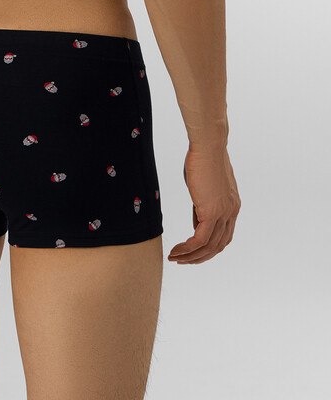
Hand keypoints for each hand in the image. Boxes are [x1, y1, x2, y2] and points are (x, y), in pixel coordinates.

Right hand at [168, 145, 239, 264]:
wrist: (209, 146)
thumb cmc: (203, 159)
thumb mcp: (204, 186)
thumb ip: (204, 204)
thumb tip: (198, 220)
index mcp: (233, 206)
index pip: (224, 236)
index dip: (209, 247)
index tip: (193, 251)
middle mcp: (232, 212)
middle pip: (218, 246)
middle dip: (200, 257)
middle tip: (182, 260)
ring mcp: (223, 213)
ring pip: (209, 246)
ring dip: (191, 256)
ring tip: (175, 258)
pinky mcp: (212, 212)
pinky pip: (200, 239)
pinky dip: (188, 248)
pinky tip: (177, 250)